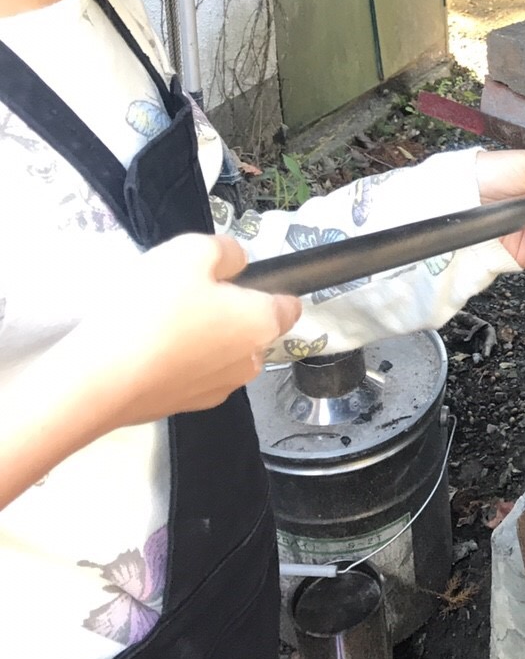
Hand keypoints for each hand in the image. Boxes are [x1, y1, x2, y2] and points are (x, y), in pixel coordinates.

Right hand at [74, 233, 300, 424]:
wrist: (101, 380)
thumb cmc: (154, 309)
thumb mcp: (191, 251)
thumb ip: (225, 251)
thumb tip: (236, 263)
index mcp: (261, 324)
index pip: (288, 306)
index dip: (271, 287)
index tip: (241, 279)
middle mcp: (248, 362)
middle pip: (250, 328)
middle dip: (227, 310)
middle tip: (186, 292)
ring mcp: (216, 390)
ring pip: (219, 352)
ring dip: (200, 337)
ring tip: (158, 320)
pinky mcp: (182, 407)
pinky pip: (190, 373)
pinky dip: (176, 360)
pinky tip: (146, 347)